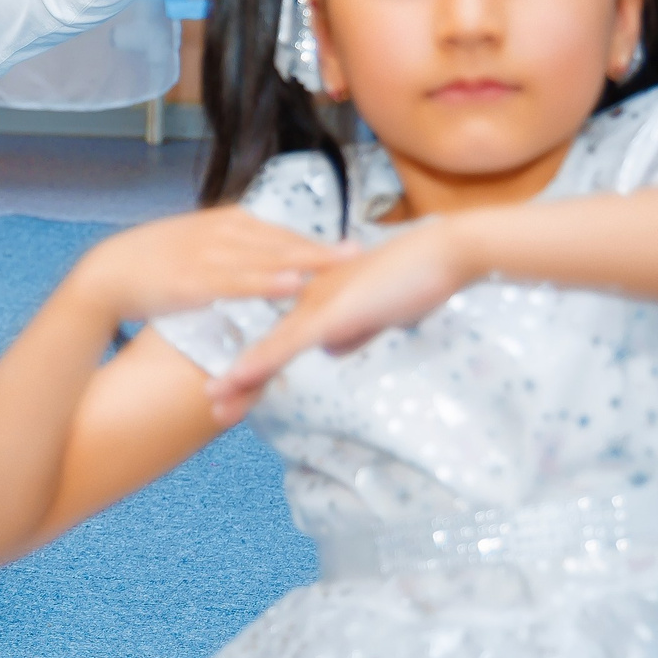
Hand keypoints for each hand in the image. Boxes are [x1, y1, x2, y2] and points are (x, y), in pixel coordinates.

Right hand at [71, 207, 352, 329]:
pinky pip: (242, 280)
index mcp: (219, 223)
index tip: (345, 244)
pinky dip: (271, 280)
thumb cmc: (142, 265)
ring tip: (344, 263)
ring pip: (269, 256)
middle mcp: (220, 233)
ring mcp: (209, 256)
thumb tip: (247, 260)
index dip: (311, 237)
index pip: (275, 229)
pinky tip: (297, 283)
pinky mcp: (197, 281)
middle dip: (322, 245)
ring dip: (309, 258)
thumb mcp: (188, 247)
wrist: (104, 274)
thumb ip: (220, 250)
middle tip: (361, 250)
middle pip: (282, 238)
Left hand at [208, 218, 474, 424]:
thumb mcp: (379, 312)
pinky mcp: (333, 312)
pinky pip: (290, 341)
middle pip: (266, 344)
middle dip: (239, 379)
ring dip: (241, 376)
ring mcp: (318, 304)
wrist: (443, 253)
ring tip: (213, 401)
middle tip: (213, 404)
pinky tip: (239, 376)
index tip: (233, 389)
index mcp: (317, 296)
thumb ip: (352, 329)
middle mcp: (308, 297)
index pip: (279, 337)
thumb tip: (329, 350)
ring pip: (270, 346)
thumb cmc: (417, 279)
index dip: (257, 364)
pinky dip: (263, 360)